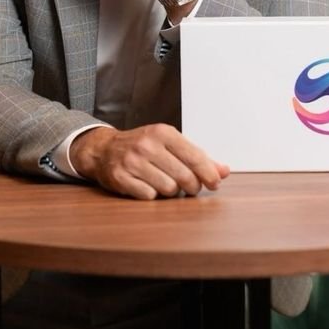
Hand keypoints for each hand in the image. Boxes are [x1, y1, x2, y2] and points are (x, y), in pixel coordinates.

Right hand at [69, 124, 230, 199]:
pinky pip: (149, 196)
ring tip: (165, 183)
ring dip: (171, 191)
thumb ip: (198, 157)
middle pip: (184, 176)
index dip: (208, 174)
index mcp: (162, 132)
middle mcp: (147, 145)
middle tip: (190, 187)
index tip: (215, 183)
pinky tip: (147, 186)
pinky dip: (152, 195)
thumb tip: (224, 171)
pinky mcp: (120, 177)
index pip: (194, 157)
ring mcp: (132, 161)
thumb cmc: (143, 147)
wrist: (104, 149)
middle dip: (192, 186)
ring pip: (168, 188)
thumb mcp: (170, 145)